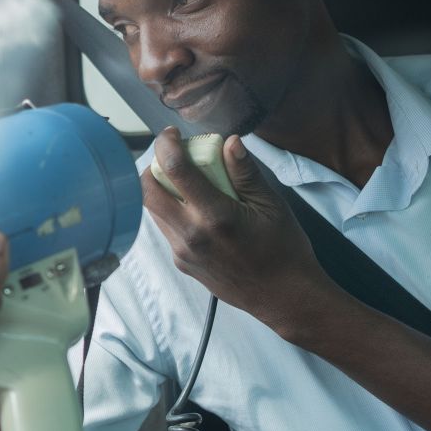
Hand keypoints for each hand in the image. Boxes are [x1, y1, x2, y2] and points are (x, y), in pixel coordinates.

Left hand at [142, 128, 330, 330]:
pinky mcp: (181, 263)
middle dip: (153, 166)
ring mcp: (183, 252)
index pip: (175, 170)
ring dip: (160, 189)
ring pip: (152, 210)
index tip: (172, 134)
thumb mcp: (271, 204)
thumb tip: (229, 141)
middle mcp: (191, 235)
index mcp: (216, 216)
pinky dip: (171, 210)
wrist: (282, 296)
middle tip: (173, 157)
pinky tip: (195, 207)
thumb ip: (245, 172)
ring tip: (186, 181)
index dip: (167, 144)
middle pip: (147, 191)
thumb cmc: (283, 249)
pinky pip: (165, 228)